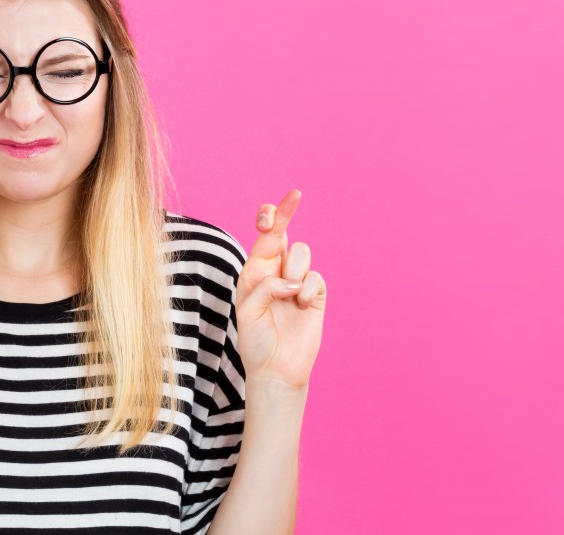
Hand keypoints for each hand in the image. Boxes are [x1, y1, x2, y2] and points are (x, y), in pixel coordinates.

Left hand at [234, 189, 326, 391]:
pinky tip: (301, 308)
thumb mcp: (247, 310)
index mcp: (255, 271)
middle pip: (284, 233)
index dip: (272, 216)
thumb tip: (293, 280)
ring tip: (287, 298)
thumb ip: (265, 287)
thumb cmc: (255, 340)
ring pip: (301, 253)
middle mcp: (276, 271)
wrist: (275, 369)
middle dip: (286, 213)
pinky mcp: (316, 295)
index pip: (264, 236)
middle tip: (294, 194)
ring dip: (292, 271)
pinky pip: (315, 278)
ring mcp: (297, 282)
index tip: (280, 204)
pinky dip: (306, 292)